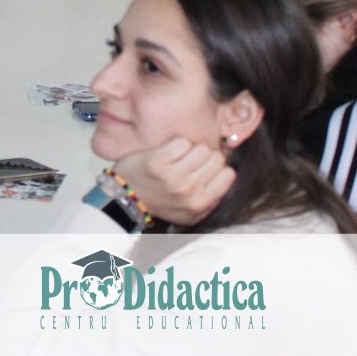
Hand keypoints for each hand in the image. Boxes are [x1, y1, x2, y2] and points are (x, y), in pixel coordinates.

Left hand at [113, 137, 235, 225]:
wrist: (127, 196)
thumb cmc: (161, 203)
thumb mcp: (190, 214)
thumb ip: (211, 202)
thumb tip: (228, 180)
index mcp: (200, 203)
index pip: (229, 175)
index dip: (220, 168)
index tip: (209, 168)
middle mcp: (189, 190)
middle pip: (216, 158)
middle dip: (207, 157)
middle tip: (194, 161)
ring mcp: (173, 175)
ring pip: (201, 148)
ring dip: (193, 149)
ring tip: (182, 157)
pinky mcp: (158, 161)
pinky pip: (182, 142)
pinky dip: (178, 143)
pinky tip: (171, 151)